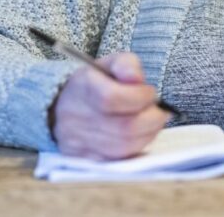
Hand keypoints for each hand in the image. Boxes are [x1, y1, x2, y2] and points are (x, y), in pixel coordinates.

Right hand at [50, 52, 170, 159]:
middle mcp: (78, 117)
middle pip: (123, 127)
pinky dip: (137, 147)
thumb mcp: (110, 63)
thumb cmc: (94, 84)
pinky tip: (141, 134)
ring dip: (148, 134)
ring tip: (153, 121)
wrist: (62, 107)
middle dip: (151, 119)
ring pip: (124, 147)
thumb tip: (137, 79)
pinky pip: (119, 159)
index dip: (139, 96)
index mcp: (83, 88)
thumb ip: (127, 65)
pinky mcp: (87, 159)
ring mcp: (80, 142)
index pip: (112, 98)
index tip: (151, 92)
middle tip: (160, 110)